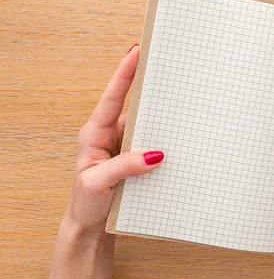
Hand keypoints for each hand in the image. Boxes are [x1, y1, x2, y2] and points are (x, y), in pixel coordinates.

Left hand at [64, 44, 163, 238]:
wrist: (91, 226)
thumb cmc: (86, 203)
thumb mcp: (97, 183)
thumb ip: (123, 167)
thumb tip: (154, 155)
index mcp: (95, 133)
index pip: (112, 97)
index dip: (124, 73)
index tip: (136, 52)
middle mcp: (111, 134)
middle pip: (132, 104)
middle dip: (149, 85)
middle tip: (168, 67)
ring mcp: (126, 146)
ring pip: (147, 123)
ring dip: (162, 115)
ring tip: (182, 100)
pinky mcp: (138, 158)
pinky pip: (154, 142)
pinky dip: (166, 138)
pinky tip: (181, 135)